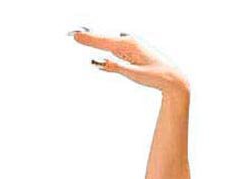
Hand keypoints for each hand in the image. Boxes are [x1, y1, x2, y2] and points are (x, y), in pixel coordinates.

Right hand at [68, 28, 188, 94]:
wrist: (173, 79)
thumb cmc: (156, 77)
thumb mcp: (135, 75)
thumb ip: (116, 68)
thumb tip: (99, 63)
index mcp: (129, 45)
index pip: (104, 41)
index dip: (88, 39)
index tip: (74, 36)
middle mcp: (129, 41)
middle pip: (103, 38)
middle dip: (88, 36)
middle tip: (71, 34)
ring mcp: (130, 45)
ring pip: (108, 41)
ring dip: (94, 39)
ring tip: (78, 35)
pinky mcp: (131, 51)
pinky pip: (114, 47)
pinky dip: (104, 45)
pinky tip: (96, 44)